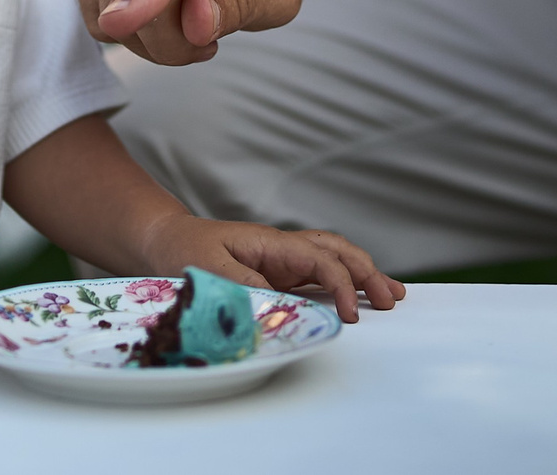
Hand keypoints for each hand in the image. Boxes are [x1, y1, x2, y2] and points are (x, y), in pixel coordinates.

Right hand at [75, 0, 300, 65]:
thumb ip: (246, 3)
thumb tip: (196, 22)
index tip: (123, 20)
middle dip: (170, 40)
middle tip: (204, 41)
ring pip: (110, 2)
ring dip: (146, 36)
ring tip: (182, 16)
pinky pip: (90, 5)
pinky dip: (121, 27)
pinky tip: (153, 7)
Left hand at [138, 212, 403, 323]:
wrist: (165, 241)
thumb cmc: (185, 250)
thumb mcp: (209, 269)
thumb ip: (245, 284)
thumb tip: (280, 303)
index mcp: (272, 244)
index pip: (319, 260)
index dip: (340, 285)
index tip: (351, 315)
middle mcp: (283, 249)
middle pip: (336, 253)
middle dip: (367, 273)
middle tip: (391, 299)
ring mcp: (282, 261)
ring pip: (333, 261)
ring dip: (362, 275)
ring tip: (392, 294)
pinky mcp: (278, 274)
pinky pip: (318, 276)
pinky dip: (342, 285)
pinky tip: (357, 297)